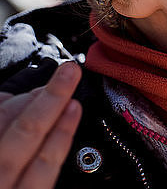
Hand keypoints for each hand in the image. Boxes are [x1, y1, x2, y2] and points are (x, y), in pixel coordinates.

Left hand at [0, 62, 81, 188]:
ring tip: (45, 86)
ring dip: (24, 103)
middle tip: (70, 71)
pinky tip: (5, 100)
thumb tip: (50, 148)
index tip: (77, 106)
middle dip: (51, 100)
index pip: (45, 166)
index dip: (63, 133)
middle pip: (24, 136)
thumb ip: (35, 180)